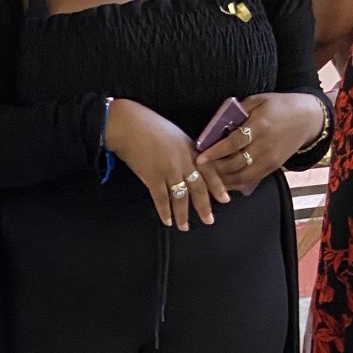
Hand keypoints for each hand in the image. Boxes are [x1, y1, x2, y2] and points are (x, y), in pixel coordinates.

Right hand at [105, 99, 230, 229]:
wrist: (128, 125)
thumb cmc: (148, 126)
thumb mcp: (174, 135)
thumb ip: (184, 151)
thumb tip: (190, 165)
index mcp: (190, 149)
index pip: (209, 171)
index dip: (217, 186)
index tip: (225, 199)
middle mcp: (183, 161)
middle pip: (198, 187)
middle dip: (204, 206)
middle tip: (209, 220)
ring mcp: (168, 169)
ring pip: (181, 197)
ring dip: (183, 214)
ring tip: (184, 227)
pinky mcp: (152, 176)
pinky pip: (161, 198)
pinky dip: (164, 211)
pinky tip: (167, 220)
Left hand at [195, 92, 325, 191]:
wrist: (308, 119)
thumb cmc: (280, 106)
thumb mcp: (258, 101)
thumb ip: (238, 112)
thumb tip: (216, 125)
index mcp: (260, 126)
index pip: (234, 142)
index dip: (216, 152)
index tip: (199, 157)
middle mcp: (265, 146)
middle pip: (235, 163)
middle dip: (214, 169)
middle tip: (197, 170)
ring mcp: (270, 159)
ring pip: (242, 176)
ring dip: (222, 180)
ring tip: (206, 179)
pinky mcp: (273, 167)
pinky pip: (251, 179)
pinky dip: (234, 184)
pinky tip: (222, 184)